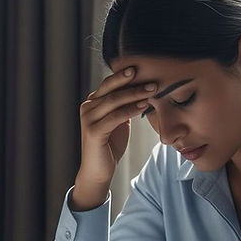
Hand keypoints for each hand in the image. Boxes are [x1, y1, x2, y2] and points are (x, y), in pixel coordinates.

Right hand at [71, 66, 156, 209]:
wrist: (98, 171)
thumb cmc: (109, 146)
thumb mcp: (118, 121)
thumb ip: (123, 106)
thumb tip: (141, 91)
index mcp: (93, 103)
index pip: (110, 83)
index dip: (126, 76)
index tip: (145, 69)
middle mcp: (88, 107)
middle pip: (111, 88)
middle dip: (132, 82)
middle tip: (152, 78)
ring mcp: (88, 119)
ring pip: (114, 100)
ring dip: (135, 94)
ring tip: (152, 90)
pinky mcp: (93, 131)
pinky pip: (115, 116)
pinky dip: (131, 110)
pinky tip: (144, 106)